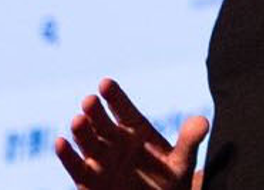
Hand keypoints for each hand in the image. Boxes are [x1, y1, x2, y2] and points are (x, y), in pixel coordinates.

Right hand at [54, 78, 207, 189]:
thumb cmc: (168, 183)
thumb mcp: (182, 163)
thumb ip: (189, 141)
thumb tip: (203, 121)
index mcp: (135, 129)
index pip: (123, 109)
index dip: (115, 97)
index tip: (105, 83)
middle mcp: (114, 140)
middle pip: (102, 123)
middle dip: (95, 112)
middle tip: (89, 101)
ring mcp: (100, 159)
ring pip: (87, 142)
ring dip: (81, 132)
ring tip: (78, 120)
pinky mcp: (88, 180)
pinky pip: (76, 167)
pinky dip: (67, 156)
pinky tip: (60, 143)